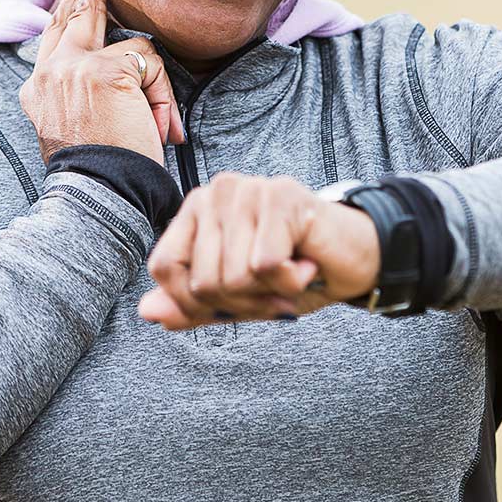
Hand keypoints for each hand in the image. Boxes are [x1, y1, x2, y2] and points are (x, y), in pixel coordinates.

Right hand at [18, 0, 184, 164]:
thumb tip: (121, 60)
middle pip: (75, 12)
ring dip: (152, 85)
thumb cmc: (102, 171)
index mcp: (38, 88)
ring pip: (130, 46)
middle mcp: (49, 72)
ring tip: (156, 124)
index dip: (67, 2)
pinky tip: (159, 127)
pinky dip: (162, 96)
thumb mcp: (79, 125)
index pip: (54, 32)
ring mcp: (75, 68)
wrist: (100, 195)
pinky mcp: (105, 71)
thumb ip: (85, 88)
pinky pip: (150, 64)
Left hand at [138, 171, 380, 328]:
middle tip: (273, 289)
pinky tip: (306, 264)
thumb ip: (191, 304)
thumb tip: (146, 312)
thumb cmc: (293, 273)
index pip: (164, 268)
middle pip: (201, 280)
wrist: (355, 260)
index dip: (193, 303)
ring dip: (269, 294)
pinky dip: (290, 282)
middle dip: (241, 303)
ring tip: (292, 274)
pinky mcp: (282, 196)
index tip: (233, 303)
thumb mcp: (236, 298)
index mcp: (196, 210)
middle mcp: (216, 191)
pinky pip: (265, 266)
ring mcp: (249, 189)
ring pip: (233, 276)